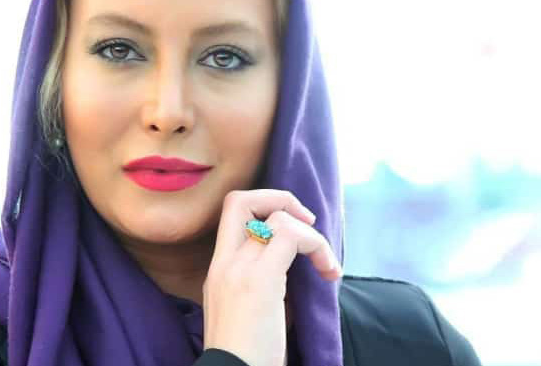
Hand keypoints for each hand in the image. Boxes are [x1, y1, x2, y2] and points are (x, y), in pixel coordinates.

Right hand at [202, 189, 341, 365]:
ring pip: (278, 218)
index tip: (291, 227)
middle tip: (307, 221)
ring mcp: (239, 269)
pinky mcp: (260, 279)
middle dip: (279, 198)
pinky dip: (317, 247)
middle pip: (239, 200)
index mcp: (218, 269)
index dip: (263, 206)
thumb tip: (297, 263)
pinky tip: (329, 272)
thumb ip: (265, 281)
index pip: (231, 213)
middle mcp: (223, 263)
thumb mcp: (250, 311)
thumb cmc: (248, 355)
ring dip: (312, 236)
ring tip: (326, 265)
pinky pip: (292, 236)